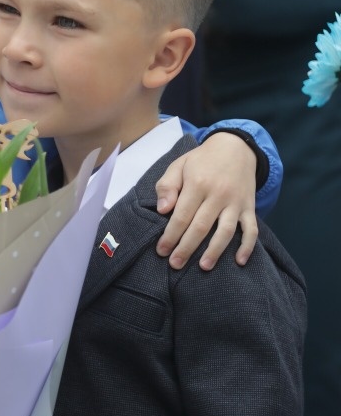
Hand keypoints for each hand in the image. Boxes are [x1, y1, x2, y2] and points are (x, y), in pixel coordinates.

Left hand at [154, 132, 258, 269]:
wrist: (235, 148)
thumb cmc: (201, 160)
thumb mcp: (178, 166)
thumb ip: (167, 186)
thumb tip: (163, 210)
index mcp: (197, 184)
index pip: (181, 215)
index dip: (171, 235)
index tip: (162, 251)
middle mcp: (218, 194)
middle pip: (201, 227)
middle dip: (187, 248)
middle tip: (175, 264)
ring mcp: (236, 202)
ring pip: (226, 231)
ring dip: (215, 251)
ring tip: (204, 267)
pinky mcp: (250, 207)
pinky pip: (252, 229)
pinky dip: (248, 246)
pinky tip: (240, 261)